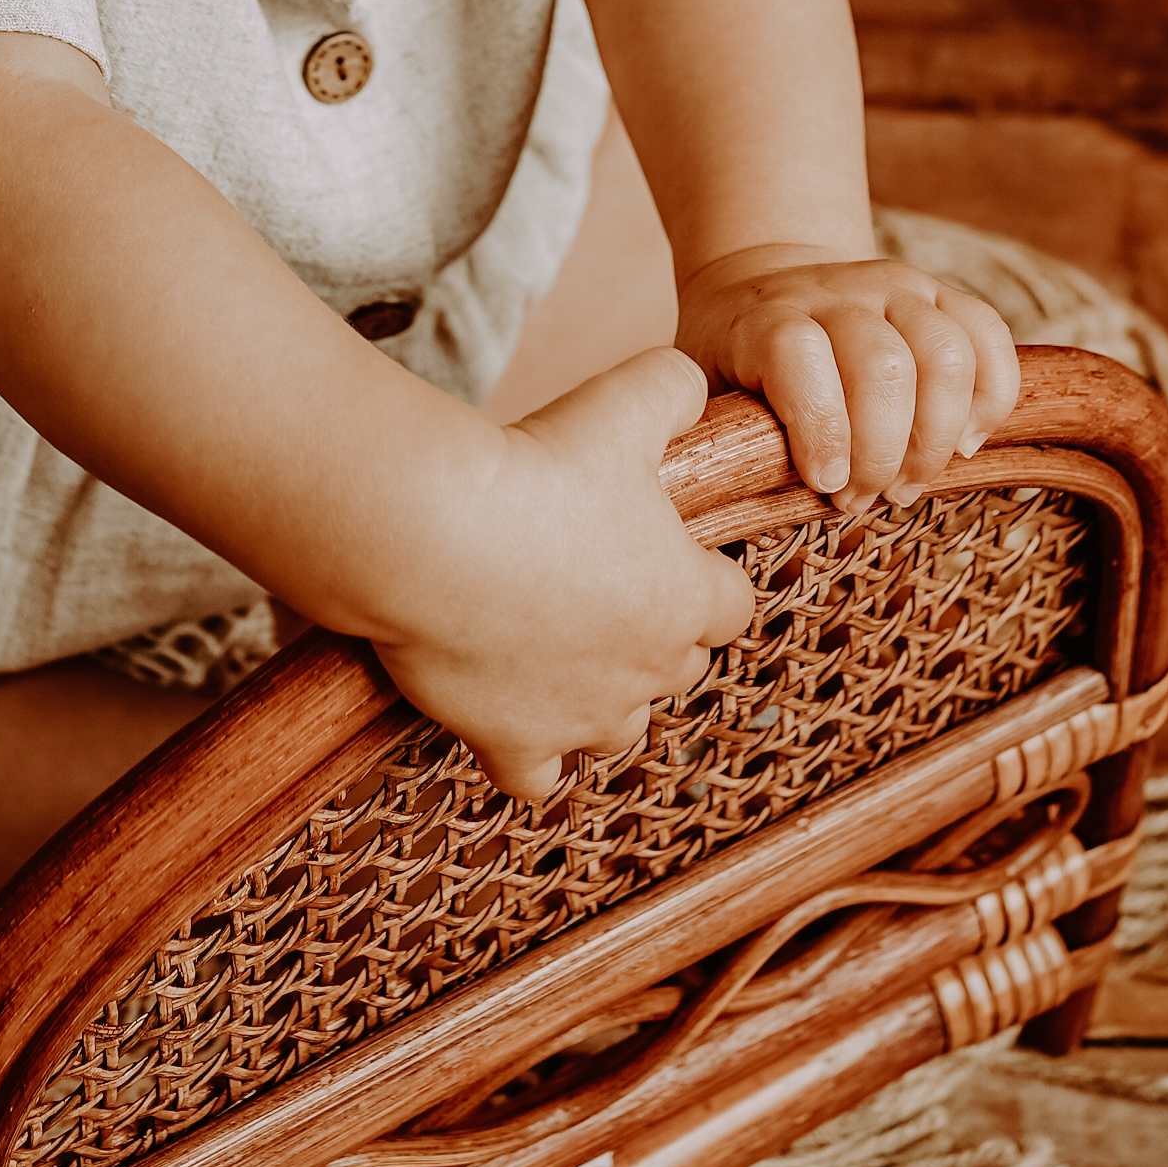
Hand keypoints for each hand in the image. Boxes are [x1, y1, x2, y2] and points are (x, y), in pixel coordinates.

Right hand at [371, 350, 756, 803]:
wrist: (435, 532)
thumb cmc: (537, 467)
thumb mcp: (624, 402)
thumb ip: (674, 390)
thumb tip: (691, 390)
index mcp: (685, 598)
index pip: (732, 605)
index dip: (702, 575)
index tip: (663, 548)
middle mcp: (647, 672)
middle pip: (678, 666)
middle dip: (652, 633)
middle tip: (598, 582)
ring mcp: (581, 717)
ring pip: (618, 727)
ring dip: (600, 694)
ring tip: (557, 646)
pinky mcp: (513, 744)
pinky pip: (537, 776)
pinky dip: (530, 751)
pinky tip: (509, 710)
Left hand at [673, 251, 1020, 505]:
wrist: (762, 278)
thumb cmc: (733, 359)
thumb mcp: (701, 389)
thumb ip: (715, 435)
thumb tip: (720, 502)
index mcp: (767, 317)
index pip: (799, 353)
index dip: (820, 426)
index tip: (827, 485)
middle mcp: (836, 293)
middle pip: (884, 365)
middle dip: (883, 453)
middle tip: (863, 499)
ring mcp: (895, 288)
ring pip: (945, 352)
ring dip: (937, 436)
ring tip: (908, 483)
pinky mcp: (940, 296)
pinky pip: (989, 337)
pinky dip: (991, 397)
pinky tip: (964, 443)